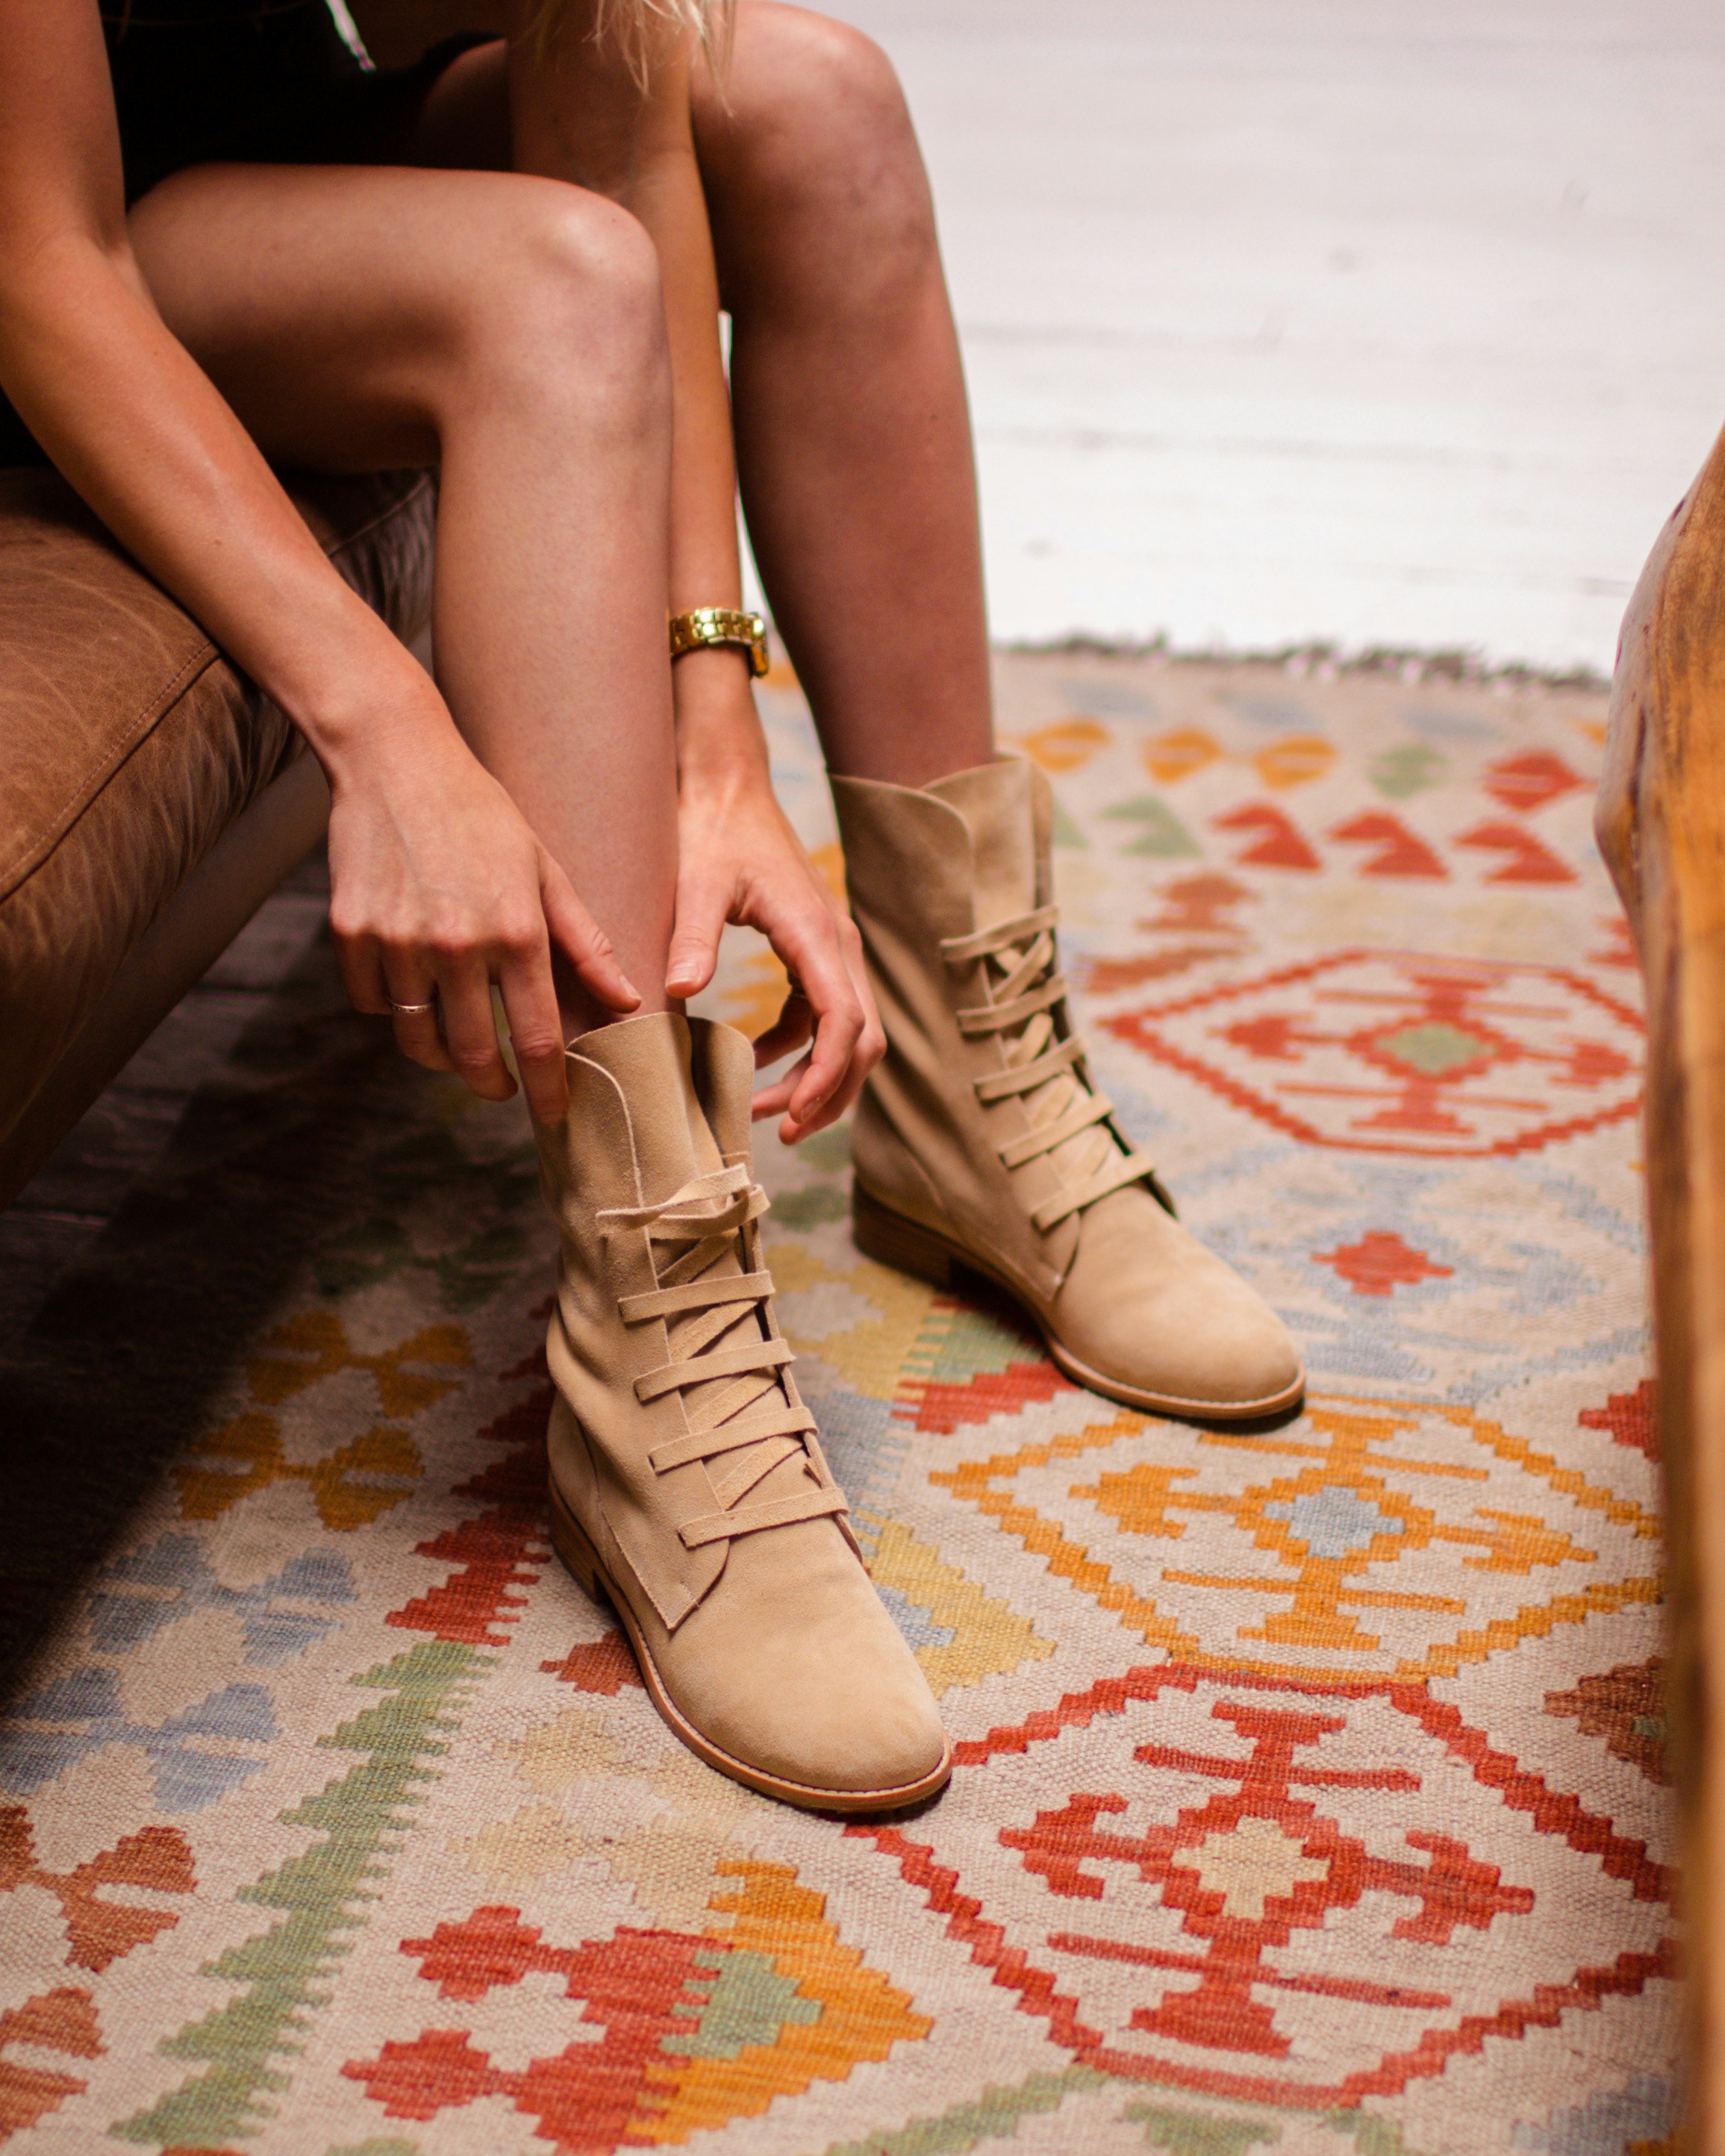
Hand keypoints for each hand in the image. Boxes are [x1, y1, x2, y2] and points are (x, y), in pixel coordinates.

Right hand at [324, 701, 638, 1123]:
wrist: (395, 761)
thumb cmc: (484, 814)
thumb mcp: (547, 870)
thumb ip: (586, 942)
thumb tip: (627, 1001)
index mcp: (516, 932)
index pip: (539, 1039)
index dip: (549, 1089)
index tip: (555, 1117)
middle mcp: (457, 945)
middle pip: (474, 1055)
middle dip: (495, 1085)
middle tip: (506, 1089)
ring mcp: (399, 942)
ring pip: (418, 1039)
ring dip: (443, 1056)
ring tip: (462, 1047)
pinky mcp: (352, 934)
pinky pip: (374, 1004)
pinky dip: (394, 1009)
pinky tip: (414, 987)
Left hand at [667, 752, 882, 1143]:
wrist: (727, 789)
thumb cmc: (712, 830)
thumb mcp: (697, 882)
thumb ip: (693, 936)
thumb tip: (681, 992)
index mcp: (817, 934)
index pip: (843, 1023)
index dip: (824, 1077)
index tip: (789, 1117)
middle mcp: (838, 946)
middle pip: (862, 1041)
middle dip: (828, 1094)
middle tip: (777, 1134)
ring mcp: (831, 950)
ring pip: (850, 1035)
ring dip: (817, 1079)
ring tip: (762, 1113)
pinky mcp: (813, 952)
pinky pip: (821, 1016)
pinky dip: (796, 1049)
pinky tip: (748, 1062)